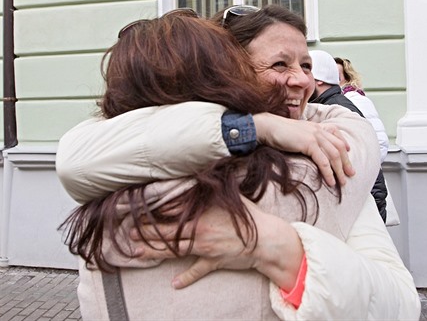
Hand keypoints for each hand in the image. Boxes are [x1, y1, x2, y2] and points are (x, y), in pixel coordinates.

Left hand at [130, 197, 302, 290]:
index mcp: (203, 213)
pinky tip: (175, 283)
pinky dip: (186, 277)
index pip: (173, 213)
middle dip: (147, 233)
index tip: (140, 211)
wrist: (267, 239)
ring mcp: (205, 248)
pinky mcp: (214, 261)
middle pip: (168, 232)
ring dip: (154, 252)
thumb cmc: (251, 216)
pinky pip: (198, 270)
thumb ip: (216, 187)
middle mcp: (200, 231)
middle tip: (130, 232)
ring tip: (137, 251)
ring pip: (174, 250)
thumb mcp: (233, 197)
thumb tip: (204, 172)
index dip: (155, 213)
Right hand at [253, 113, 354, 185]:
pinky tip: (331, 181)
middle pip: (338, 147)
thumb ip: (306, 138)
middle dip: (346, 162)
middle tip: (351, 174)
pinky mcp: (309, 143)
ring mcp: (314, 136)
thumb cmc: (278, 132)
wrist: (268, 127)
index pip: (335, 133)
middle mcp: (318, 130)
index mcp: (316, 126)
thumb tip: (310, 147)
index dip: (344, 143)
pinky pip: (323, 160)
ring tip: (342, 182)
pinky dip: (329, 172)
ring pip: (334, 155)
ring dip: (339, 170)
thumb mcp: (296, 133)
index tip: (348, 152)